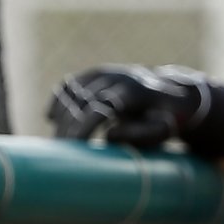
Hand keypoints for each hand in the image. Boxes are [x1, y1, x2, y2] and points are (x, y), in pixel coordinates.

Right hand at [47, 65, 215, 147]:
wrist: (171, 91)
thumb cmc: (166, 118)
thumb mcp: (162, 130)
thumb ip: (140, 136)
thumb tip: (108, 135)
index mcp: (135, 91)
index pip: (99, 106)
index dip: (82, 126)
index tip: (73, 146)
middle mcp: (117, 77)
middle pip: (80, 101)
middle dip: (67, 126)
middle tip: (61, 150)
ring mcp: (104, 73)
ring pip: (70, 93)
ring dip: (60, 117)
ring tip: (59, 140)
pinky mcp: (93, 75)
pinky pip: (68, 86)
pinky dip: (58, 101)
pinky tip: (53, 119)